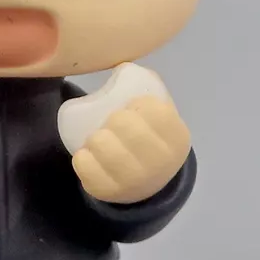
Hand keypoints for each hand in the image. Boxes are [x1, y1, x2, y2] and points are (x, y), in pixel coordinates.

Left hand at [72, 95, 190, 204]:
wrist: (150, 183)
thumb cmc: (152, 137)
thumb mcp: (162, 114)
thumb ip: (149, 86)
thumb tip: (122, 65)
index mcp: (177, 138)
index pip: (154, 111)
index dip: (138, 105)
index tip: (131, 107)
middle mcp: (160, 164)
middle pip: (125, 126)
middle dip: (113, 120)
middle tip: (110, 123)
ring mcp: (135, 182)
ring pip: (103, 145)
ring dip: (95, 138)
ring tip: (98, 139)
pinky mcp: (109, 194)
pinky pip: (85, 168)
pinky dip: (82, 157)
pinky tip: (86, 155)